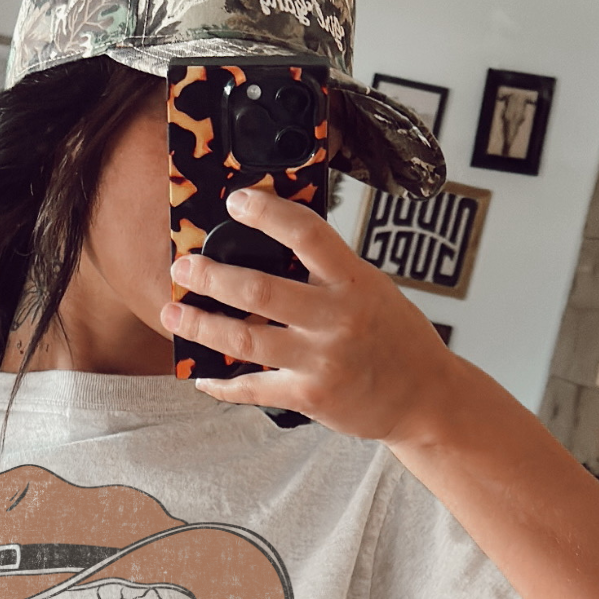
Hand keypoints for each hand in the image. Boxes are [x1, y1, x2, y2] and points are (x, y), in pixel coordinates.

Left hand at [159, 189, 452, 441]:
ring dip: (201, 326)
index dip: (267, 212)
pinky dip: (222, 385)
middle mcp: (337, 318)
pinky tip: (202, 376)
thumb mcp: (372, 290)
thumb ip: (328, 274)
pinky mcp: (311, 396)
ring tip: (173, 314)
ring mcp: (322, 360)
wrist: (425, 397)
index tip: (236, 201)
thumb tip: (272, 249)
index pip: (307, 232)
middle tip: (182, 267)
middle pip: (259, 290)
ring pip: (245, 339)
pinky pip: (253, 388)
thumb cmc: (397, 339)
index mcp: (354, 281)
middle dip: (211, 276)